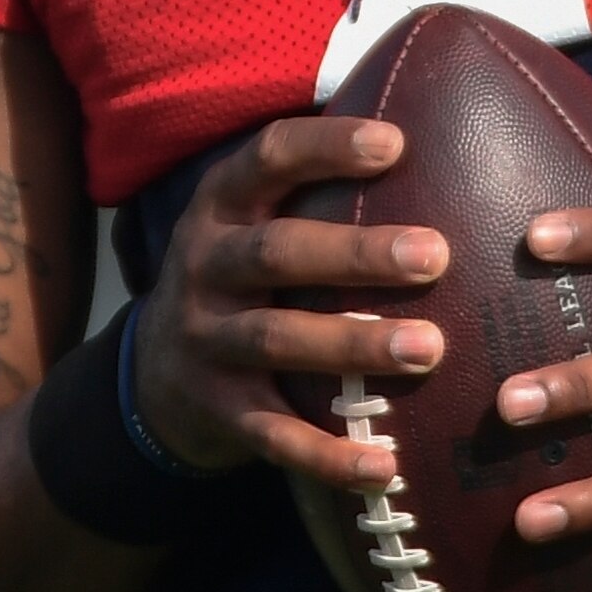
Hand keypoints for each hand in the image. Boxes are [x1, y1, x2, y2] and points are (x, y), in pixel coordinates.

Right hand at [129, 114, 453, 495]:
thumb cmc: (244, 278)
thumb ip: (317, 185)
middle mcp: (204, 265)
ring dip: (354, 343)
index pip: (268, 158)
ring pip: (277, 339)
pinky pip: (273, 435)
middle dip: (357, 254)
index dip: (326, 147)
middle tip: (438, 255)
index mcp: (221, 206)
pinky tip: (387, 466)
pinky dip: (328, 453)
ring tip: (432, 349)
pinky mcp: (216, 410)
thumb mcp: (254, 220)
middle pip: (278, 252)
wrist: (153, 378)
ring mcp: (204, 340)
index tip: (396, 144)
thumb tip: (431, 125)